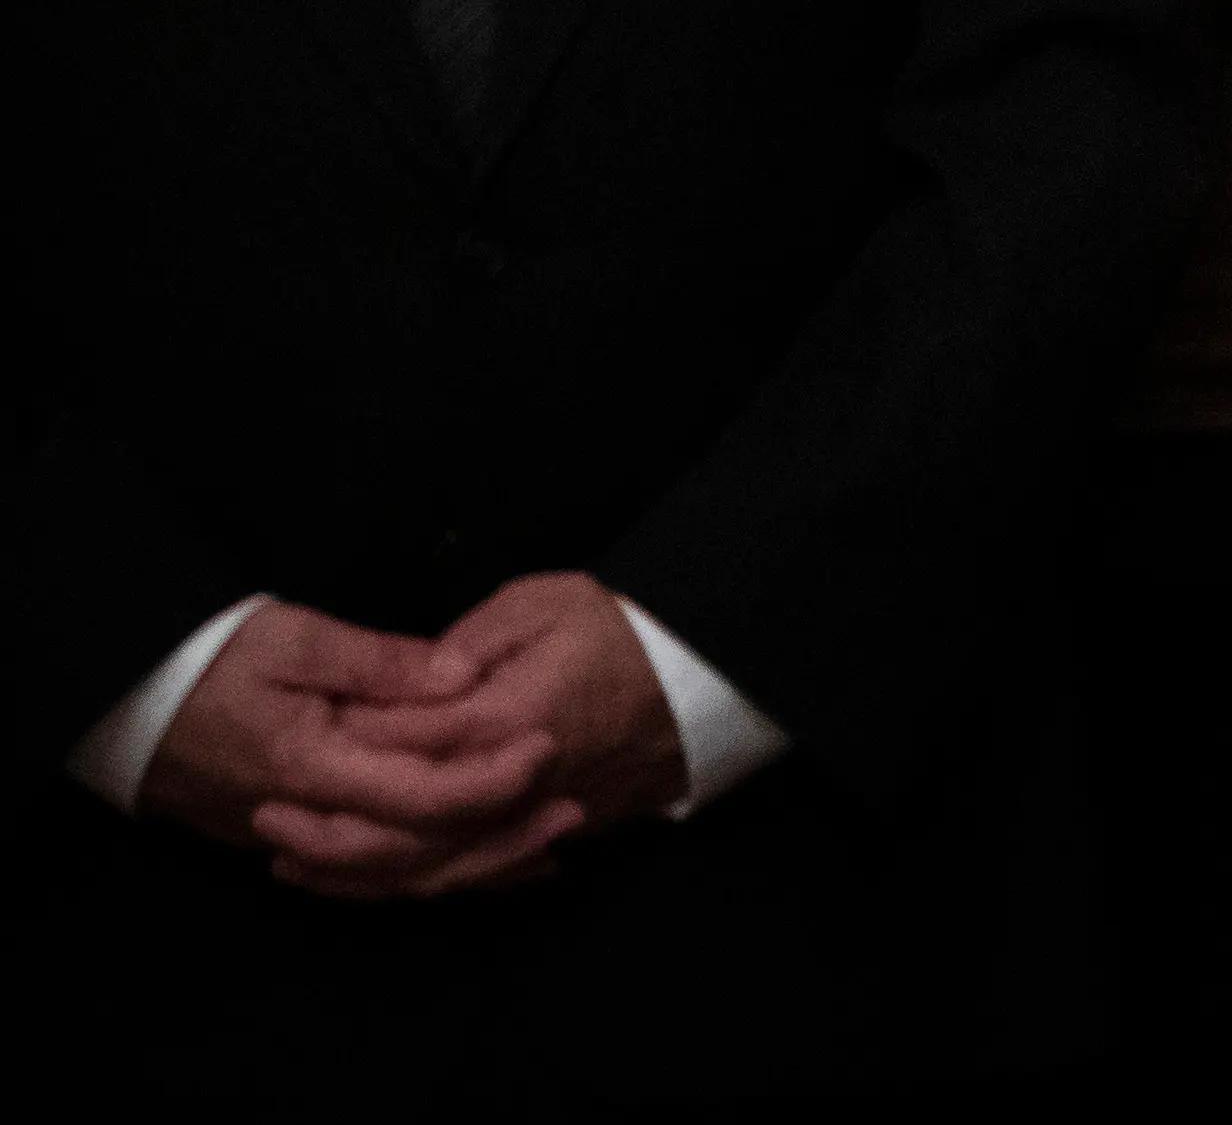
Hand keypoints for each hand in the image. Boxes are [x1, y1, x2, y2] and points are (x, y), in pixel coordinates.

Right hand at [137, 597, 572, 897]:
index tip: (546, 751)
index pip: (418, 796)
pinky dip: (422, 871)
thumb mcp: (293, 636)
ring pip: (392, 876)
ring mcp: (291, 837)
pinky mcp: (287, 838)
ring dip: (470, 866)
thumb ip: (380, 663)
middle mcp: (301, 817)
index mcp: (308, 766)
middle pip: (414, 854)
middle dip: (498, 839)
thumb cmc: (207, 657)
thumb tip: (461, 677)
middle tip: (570, 815)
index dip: (489, 781)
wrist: (122, 698)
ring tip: (543, 850)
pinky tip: (472, 864)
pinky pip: (365, 872)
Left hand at [297, 574, 689, 896]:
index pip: (404, 749)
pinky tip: (378, 879)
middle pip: (406, 833)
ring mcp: (537, 819)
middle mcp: (518, 786)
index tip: (288, 747)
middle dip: (330, 836)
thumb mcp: (543, 603)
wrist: (708, 674)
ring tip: (298, 864)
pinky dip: (419, 884)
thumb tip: (413, 679)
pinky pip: (474, 876)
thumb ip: (468, 643)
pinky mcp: (552, 836)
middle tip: (266, 824)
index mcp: (508, 720)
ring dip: (361, 873)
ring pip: (436, 870)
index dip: (342, 751)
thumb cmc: (623, 627)